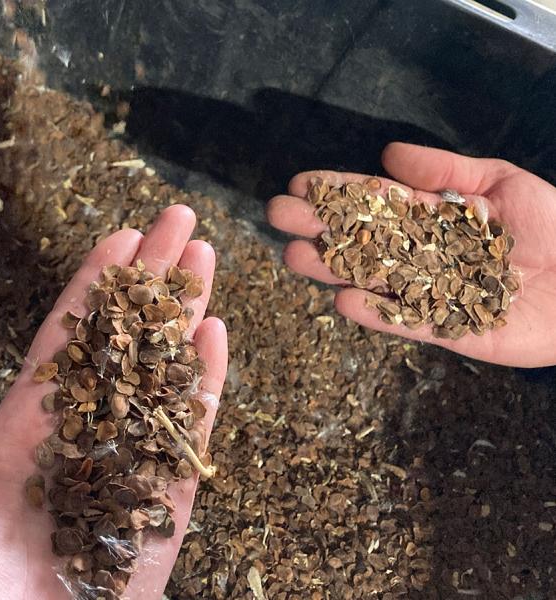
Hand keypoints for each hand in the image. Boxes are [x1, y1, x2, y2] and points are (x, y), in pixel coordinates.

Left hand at [0, 205, 226, 599]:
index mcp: (24, 429)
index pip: (67, 336)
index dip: (94, 284)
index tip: (119, 236)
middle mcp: (82, 436)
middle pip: (124, 337)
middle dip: (151, 278)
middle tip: (179, 219)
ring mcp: (127, 464)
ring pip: (163, 371)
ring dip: (183, 313)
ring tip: (204, 258)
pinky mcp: (164, 503)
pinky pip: (188, 432)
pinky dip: (204, 382)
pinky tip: (215, 332)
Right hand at [267, 142, 555, 367]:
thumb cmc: (555, 225)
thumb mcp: (503, 183)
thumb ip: (448, 169)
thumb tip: (388, 153)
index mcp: (434, 216)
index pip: (377, 201)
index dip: (339, 192)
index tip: (301, 184)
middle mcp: (423, 254)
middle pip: (364, 239)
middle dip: (321, 227)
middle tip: (278, 216)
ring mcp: (431, 292)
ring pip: (374, 279)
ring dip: (334, 269)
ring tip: (295, 256)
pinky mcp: (448, 329)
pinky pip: (406, 321)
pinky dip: (376, 313)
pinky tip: (344, 300)